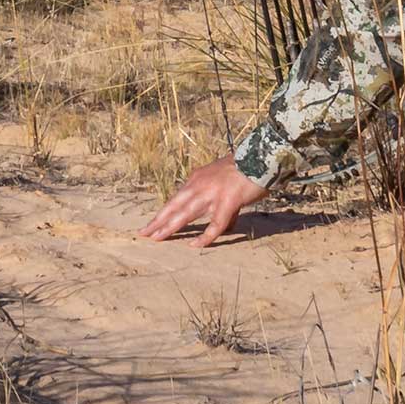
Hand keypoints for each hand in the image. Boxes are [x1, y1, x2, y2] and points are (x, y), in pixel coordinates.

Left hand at [136, 156, 269, 247]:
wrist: (261, 157)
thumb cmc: (245, 170)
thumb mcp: (223, 182)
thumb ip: (219, 204)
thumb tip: (222, 226)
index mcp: (197, 179)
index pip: (175, 199)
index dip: (163, 213)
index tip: (151, 223)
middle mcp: (200, 186)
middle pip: (174, 206)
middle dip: (158, 221)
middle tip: (143, 233)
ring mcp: (212, 194)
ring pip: (186, 214)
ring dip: (170, 227)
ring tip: (157, 239)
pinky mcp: (227, 202)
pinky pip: (214, 225)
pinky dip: (204, 237)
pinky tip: (193, 246)